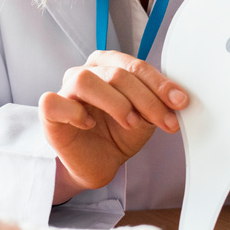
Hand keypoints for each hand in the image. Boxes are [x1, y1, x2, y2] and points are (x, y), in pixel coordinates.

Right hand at [39, 50, 187, 200]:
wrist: (99, 164)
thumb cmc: (118, 134)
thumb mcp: (145, 117)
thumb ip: (155, 103)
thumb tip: (177, 98)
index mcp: (109, 65)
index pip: (135, 66)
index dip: (160, 84)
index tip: (180, 102)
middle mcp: (86, 72)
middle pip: (116, 73)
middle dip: (146, 98)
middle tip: (163, 121)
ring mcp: (65, 90)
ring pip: (86, 79)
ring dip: (115, 102)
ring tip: (131, 122)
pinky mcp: (50, 112)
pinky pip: (55, 102)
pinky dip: (75, 113)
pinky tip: (90, 125)